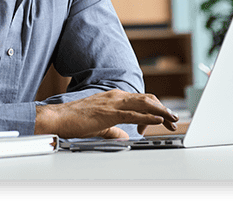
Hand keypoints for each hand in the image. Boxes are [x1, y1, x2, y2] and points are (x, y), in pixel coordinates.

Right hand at [34, 89, 178, 138]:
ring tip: (172, 119)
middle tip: (174, 120)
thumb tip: (124, 136)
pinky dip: (148, 116)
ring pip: (144, 104)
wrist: (59, 118)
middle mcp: (116, 96)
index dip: (156, 108)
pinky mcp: (110, 113)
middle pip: (147, 100)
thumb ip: (114, 130)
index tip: (165, 118)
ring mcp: (113, 103)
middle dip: (163, 109)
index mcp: (114, 97)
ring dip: (160, 111)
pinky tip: (158, 120)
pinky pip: (133, 114)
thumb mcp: (100, 125)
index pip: (141, 100)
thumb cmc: (75, 121)